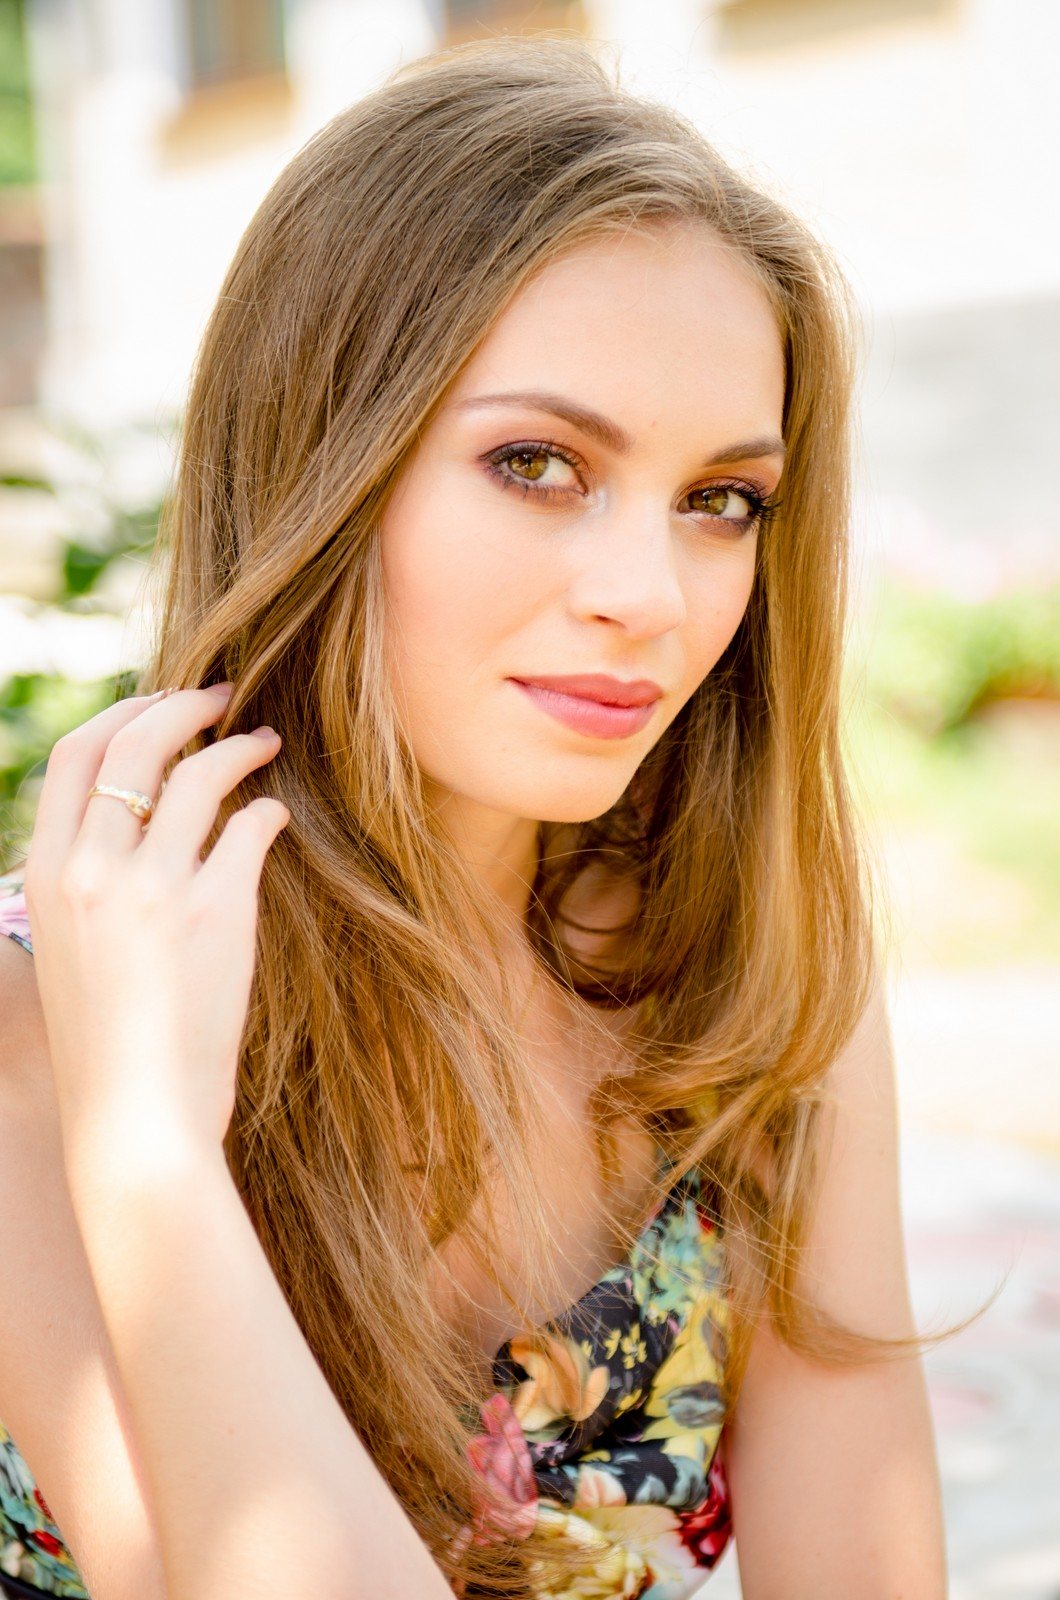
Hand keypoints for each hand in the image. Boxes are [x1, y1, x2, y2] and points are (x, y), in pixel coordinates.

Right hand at [21, 683, 288, 1159]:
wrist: (135, 1119)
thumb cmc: (105, 1048)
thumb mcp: (67, 952)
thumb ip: (84, 887)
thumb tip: (127, 833)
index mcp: (46, 875)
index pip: (73, 755)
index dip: (121, 713)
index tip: (160, 704)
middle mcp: (91, 869)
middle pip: (134, 743)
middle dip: (182, 706)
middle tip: (224, 697)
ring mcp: (153, 887)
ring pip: (199, 773)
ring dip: (238, 745)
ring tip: (266, 742)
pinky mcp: (216, 911)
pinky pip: (249, 827)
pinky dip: (268, 811)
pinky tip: (277, 816)